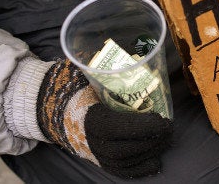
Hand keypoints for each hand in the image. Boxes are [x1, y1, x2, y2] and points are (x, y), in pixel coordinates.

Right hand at [37, 60, 172, 177]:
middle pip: (125, 148)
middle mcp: (89, 140)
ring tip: (166, 139)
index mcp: (87, 117)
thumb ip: (103, 66)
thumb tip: (130, 49)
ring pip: (125, 161)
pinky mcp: (96, 160)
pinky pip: (118, 170)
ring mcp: (92, 153)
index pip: (116, 128)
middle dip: (152, 140)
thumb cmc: (73, 88)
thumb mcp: (84, 73)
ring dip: (149, 152)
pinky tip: (155, 162)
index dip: (142, 127)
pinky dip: (138, 169)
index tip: (163, 120)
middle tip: (169, 128)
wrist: (49, 109)